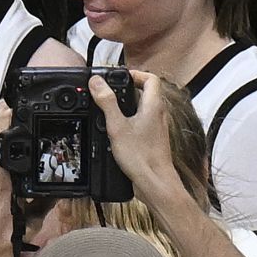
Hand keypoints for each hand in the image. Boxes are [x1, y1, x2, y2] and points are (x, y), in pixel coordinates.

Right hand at [88, 70, 177, 202]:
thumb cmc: (142, 157)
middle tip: (112, 91)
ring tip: (112, 109)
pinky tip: (118, 130)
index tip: (120, 77)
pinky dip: (131, 120)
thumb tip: (97, 82)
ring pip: (145, 108)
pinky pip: (143, 122)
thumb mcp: (117, 126)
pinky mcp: (153, 139)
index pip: (150, 78)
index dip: (135, 74)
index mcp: (153, 106)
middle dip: (129, 89)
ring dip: (129, 105)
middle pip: (147, 92)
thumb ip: (107, 102)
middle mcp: (159, 114)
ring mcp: (158, 127)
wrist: (155, 182)